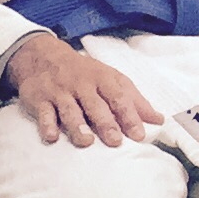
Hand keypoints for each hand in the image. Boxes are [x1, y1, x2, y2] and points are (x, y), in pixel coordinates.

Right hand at [4, 30, 162, 148]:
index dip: (129, 116)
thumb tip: (159, 119)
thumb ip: (134, 100)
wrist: (43, 55)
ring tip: (86, 142)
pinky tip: (52, 137)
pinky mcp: (40, 98)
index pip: (118, 97)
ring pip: (69, 109)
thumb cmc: (84, 72)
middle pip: (95, 104)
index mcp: (102, 79)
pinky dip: (47, 124)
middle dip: (106, 122)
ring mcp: (60, 91)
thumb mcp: (110, 79)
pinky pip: (43, 112)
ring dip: (77, 126)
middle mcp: (82, 85)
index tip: (138, 134)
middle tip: (115, 141)